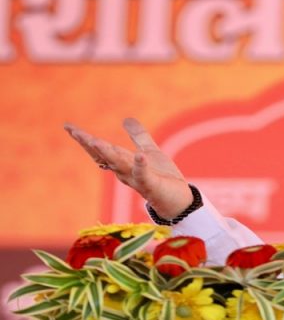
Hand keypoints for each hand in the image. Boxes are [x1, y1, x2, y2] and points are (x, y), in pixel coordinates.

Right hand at [64, 118, 193, 218]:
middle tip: (74, 132)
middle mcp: (125, 172)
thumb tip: (126, 119)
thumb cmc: (162, 177)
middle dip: (89, 144)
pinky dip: (141, 166)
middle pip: (104, 156)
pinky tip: (140, 155)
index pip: (100, 150)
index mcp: (123, 163)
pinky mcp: (152, 185)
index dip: (84, 139)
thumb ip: (138, 136)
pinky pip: (144, 175)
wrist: (179, 201)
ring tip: (95, 141)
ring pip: (119, 165)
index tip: (68, 126)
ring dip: (107, 153)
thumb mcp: (149, 151)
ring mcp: (137, 179)